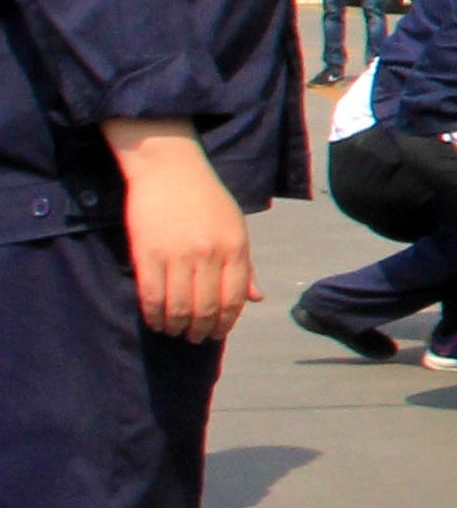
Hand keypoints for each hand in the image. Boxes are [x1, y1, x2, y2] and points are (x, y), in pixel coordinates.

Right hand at [106, 120, 257, 342]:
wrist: (170, 169)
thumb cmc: (206, 199)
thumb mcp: (236, 227)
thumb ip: (245, 265)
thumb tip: (257, 298)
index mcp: (236, 247)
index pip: (235, 299)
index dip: (226, 323)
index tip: (217, 333)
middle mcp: (210, 254)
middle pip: (207, 308)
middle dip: (201, 331)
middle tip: (195, 338)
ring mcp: (178, 255)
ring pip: (179, 307)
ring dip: (177, 327)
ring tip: (175, 332)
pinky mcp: (148, 254)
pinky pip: (152, 296)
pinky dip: (154, 315)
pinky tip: (156, 321)